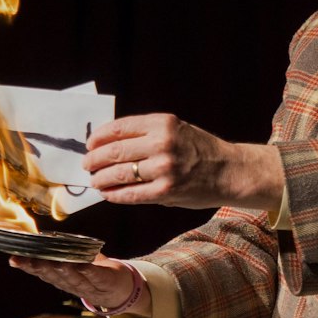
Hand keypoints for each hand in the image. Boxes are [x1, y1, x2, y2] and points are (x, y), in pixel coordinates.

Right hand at [0, 222, 142, 312]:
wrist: (116, 288)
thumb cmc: (82, 267)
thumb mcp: (57, 252)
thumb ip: (35, 239)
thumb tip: (3, 225)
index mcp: (52, 272)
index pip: (33, 266)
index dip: (21, 261)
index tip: (9, 255)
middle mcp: (63, 279)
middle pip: (47, 272)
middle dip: (35, 265)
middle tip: (24, 258)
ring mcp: (83, 282)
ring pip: (69, 276)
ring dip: (59, 269)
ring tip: (52, 260)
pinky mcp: (103, 281)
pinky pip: (94, 276)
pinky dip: (88, 270)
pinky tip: (83, 263)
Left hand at [83, 114, 282, 209]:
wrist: (230, 171)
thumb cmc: (201, 150)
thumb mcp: (177, 129)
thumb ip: (147, 134)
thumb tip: (108, 145)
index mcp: (163, 123)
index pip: (118, 128)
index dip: (98, 137)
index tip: (89, 145)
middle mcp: (163, 143)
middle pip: (113, 151)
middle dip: (94, 160)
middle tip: (87, 166)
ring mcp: (164, 168)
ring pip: (118, 174)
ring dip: (100, 179)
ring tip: (96, 181)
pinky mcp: (166, 191)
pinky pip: (130, 194)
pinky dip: (115, 195)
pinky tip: (109, 194)